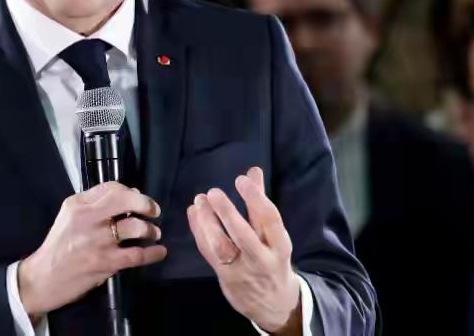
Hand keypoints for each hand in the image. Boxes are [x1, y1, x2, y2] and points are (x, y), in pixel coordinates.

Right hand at [18, 182, 166, 318]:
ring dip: (150, 230)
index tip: (138, 200)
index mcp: (77, 205)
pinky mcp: (105, 263)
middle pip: (125, 200)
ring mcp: (97, 241)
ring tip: (153, 234)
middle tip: (154, 211)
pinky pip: (137, 255)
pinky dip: (153, 253)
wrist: (43, 279)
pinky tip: (159, 252)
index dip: (131, 192)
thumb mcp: (69, 217)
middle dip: (146, 204)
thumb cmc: (59, 246)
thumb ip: (95, 204)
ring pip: (135, 227)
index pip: (112, 188)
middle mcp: (87, 219)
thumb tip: (131, 195)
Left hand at [187, 167, 301, 334]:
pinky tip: (194, 214)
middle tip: (213, 192)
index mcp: (280, 246)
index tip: (241, 179)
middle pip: (244, 236)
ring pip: (222, 247)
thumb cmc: (272, 258)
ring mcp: (242, 270)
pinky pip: (209, 253)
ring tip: (199, 201)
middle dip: (227, 213)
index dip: (255, 198)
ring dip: (207, 223)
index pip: (269, 219)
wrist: (274, 304)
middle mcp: (262, 259)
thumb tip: (254, 170)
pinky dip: (199, 232)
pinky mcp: (225, 277)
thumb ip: (260, 202)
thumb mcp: (273, 234)